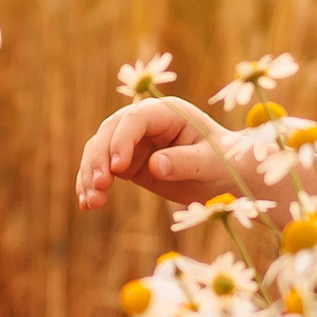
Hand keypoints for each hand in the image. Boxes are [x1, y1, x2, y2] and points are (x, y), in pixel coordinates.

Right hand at [74, 97, 251, 212]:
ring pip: (100, 150)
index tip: (117, 167)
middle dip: (99, 157)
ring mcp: (135, 142)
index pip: (135, 119)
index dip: (122, 140)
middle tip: (100, 186)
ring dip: (90, 174)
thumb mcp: (210, 164)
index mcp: (168, 112)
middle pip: (110, 131)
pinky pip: (103, 169)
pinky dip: (92, 184)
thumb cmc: (225, 163)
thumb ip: (184, 162)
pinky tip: (88, 204)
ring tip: (91, 202)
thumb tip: (155, 165)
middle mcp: (147, 122)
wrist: (228, 177)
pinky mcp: (129, 163)